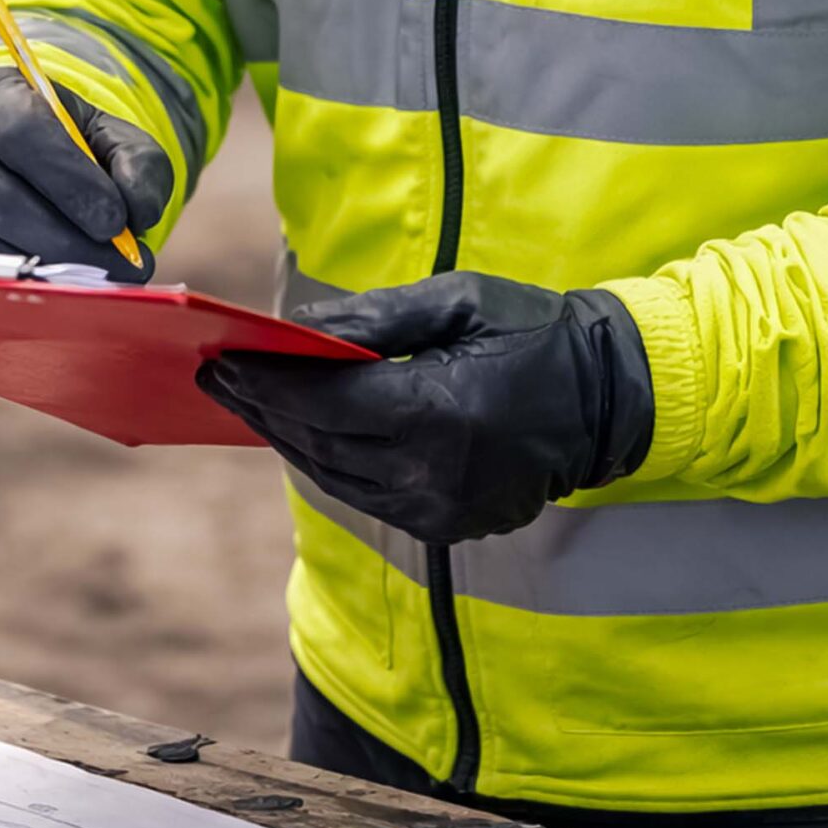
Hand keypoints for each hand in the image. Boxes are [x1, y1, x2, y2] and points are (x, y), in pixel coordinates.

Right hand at [0, 68, 172, 281]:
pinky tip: (55, 288)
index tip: (116, 221)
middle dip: (63, 238)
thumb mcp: (112, 139)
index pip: (24, 130)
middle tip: (116, 266)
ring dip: (41, 268)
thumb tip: (136, 213)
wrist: (16, 159)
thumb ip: (138, 166)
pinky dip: (13, 285)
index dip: (70, 180)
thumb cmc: (71, 147)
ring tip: (93, 280)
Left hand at [198, 270, 653, 544]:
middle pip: (319, 443)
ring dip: (288, 439)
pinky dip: (329, 462)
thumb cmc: (533, 331)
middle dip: (264, 409)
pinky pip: (366, 494)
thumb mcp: (459, 301)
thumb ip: (376, 318)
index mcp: (437, 412)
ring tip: (250, 402)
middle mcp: (433, 473)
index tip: (220, 360)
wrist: (610, 399)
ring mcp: (440, 508)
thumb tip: (300, 329)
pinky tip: (305, 432)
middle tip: (218, 378)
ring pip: (335, 476)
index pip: (325, 402)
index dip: (266, 383)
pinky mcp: (448, 526)